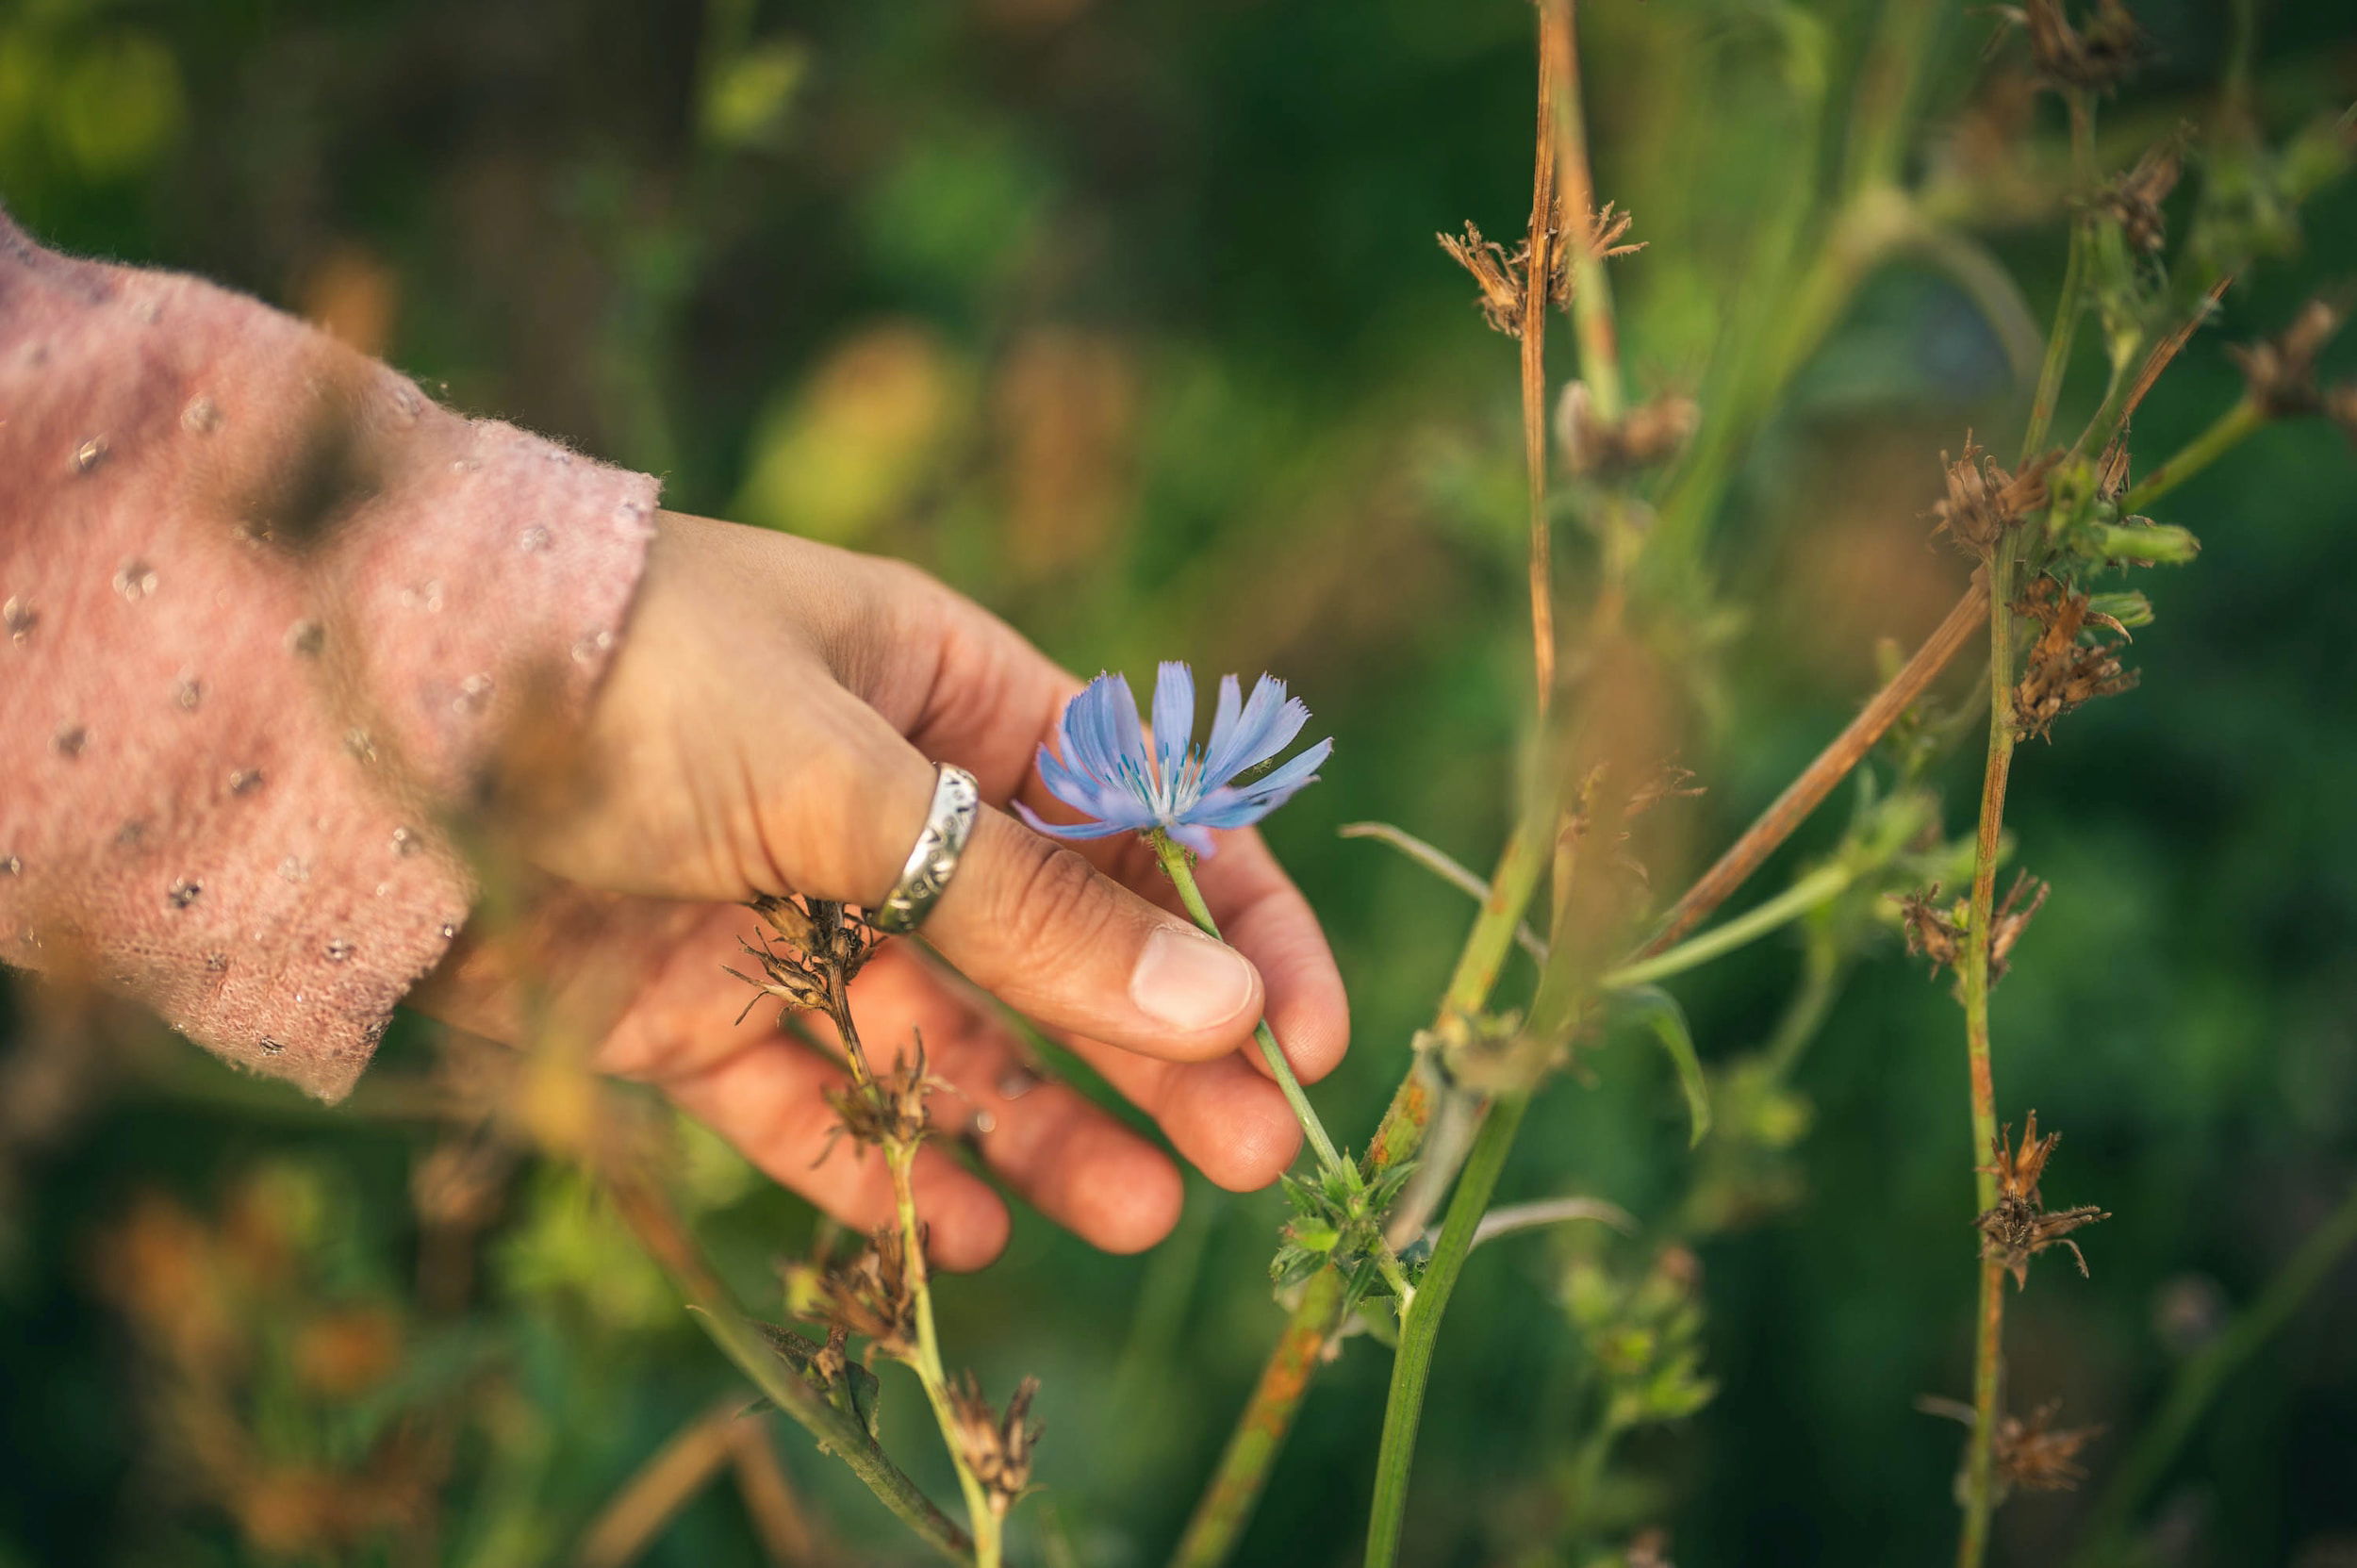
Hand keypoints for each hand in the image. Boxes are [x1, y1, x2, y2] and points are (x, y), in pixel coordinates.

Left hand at [413, 512, 1348, 1267]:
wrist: (364, 738)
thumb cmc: (631, 686)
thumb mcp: (853, 780)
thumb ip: (1029, 907)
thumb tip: (1218, 1009)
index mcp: (944, 690)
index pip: (1135, 810)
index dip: (1232, 922)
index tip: (1303, 1035)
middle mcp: (882, 803)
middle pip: (1058, 945)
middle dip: (1155, 1050)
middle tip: (1248, 1162)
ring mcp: (789, 913)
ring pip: (953, 1037)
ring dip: (1046, 1125)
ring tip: (1136, 1214)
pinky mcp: (695, 1010)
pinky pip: (820, 1102)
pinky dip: (891, 1167)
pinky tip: (972, 1235)